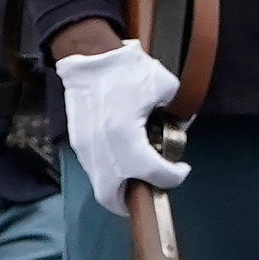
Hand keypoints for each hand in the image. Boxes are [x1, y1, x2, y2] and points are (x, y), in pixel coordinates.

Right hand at [58, 41, 190, 210]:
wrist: (88, 57)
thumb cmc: (126, 70)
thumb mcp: (164, 86)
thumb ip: (175, 109)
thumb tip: (178, 121)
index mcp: (127, 140)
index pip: (154, 175)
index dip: (174, 177)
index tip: (181, 169)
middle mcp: (103, 152)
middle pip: (112, 197)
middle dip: (133, 202)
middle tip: (151, 191)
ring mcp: (86, 150)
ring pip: (100, 184)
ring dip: (119, 187)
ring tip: (139, 176)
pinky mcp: (77, 142)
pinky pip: (94, 168)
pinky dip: (109, 172)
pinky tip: (123, 159)